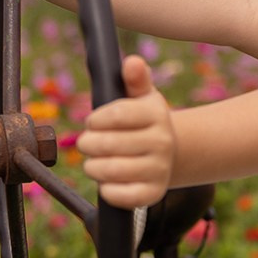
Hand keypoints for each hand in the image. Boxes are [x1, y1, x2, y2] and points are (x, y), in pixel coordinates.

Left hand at [77, 56, 174, 208]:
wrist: (169, 155)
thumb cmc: (145, 122)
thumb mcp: (141, 97)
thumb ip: (134, 78)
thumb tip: (132, 63)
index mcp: (156, 114)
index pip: (115, 115)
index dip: (95, 120)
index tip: (93, 122)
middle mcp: (163, 142)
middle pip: (107, 144)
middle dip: (88, 143)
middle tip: (88, 143)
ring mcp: (159, 169)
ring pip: (110, 170)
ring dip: (93, 166)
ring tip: (94, 162)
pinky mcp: (152, 194)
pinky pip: (119, 195)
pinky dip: (106, 189)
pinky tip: (108, 180)